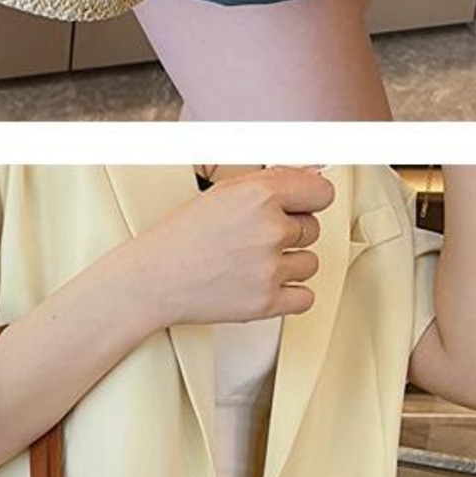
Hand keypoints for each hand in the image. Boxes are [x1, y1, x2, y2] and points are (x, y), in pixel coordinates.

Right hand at [151, 166, 335, 327]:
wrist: (153, 279)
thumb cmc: (181, 237)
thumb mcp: (223, 193)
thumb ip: (272, 182)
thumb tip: (311, 174)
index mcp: (259, 195)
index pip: (321, 192)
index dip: (310, 199)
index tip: (302, 205)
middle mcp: (268, 230)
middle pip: (314, 229)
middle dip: (290, 233)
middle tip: (256, 238)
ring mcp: (269, 268)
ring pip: (311, 263)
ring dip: (289, 264)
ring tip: (255, 262)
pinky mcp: (267, 302)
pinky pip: (306, 298)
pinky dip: (290, 295)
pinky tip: (266, 284)